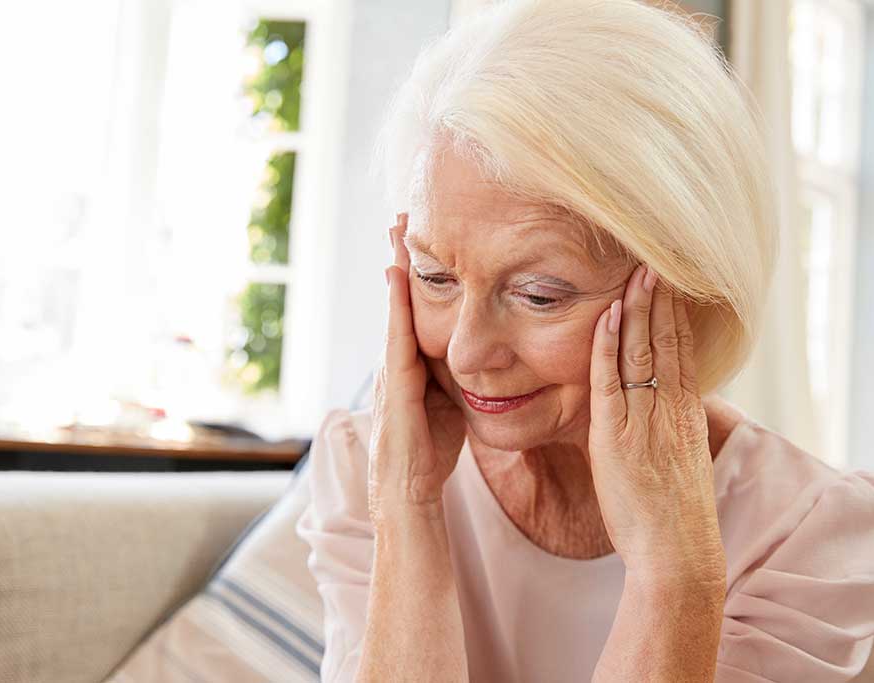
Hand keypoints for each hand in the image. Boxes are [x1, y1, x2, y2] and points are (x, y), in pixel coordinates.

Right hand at [367, 213, 467, 527]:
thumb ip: (459, 375)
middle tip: (404, 216)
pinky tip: (398, 273)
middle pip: (401, 296)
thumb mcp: (452, 401)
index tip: (426, 237)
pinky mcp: (393, 379)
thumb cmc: (432, 449)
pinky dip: (396, 301)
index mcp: (414, 360)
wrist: (409, 488)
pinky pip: (395, 331)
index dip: (419, 273)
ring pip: (395, 305)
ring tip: (397, 229)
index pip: (416, 306)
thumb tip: (483, 356)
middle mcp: (397, 356)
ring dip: (396, 266)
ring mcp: (390, 365)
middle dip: (401, 256)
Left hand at [587, 263, 725, 586]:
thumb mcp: (681, 464)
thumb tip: (662, 413)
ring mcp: (646, 420)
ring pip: (642, 352)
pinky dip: (609, 345)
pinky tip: (606, 315)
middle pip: (666, 342)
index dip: (676, 315)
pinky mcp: (619, 436)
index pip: (682, 352)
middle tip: (654, 260)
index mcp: (687, 415)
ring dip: (637, 309)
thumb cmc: (675, 518)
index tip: (671, 283)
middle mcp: (671, 410)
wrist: (678, 554)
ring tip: (635, 272)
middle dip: (659, 299)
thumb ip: (670, 432)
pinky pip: (612, 381)